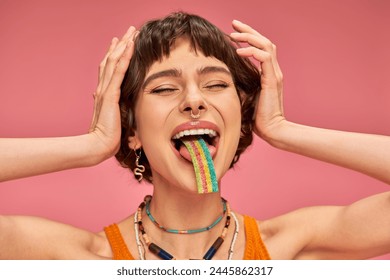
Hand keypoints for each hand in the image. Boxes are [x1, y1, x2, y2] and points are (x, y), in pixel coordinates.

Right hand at [89, 26, 136, 159]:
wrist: (99, 145)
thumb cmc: (108, 136)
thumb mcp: (112, 118)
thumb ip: (110, 107)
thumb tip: (102, 99)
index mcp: (104, 94)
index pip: (109, 69)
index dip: (114, 54)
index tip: (121, 42)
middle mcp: (103, 88)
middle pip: (111, 60)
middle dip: (121, 44)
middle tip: (129, 30)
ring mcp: (106, 90)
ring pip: (114, 62)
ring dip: (123, 45)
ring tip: (131, 32)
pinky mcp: (110, 95)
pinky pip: (118, 72)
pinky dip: (124, 58)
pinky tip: (130, 46)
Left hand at [231, 20, 284, 141]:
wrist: (272, 130)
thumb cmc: (257, 117)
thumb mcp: (246, 95)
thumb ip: (241, 83)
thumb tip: (226, 76)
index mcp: (268, 73)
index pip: (261, 48)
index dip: (248, 38)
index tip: (233, 32)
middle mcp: (273, 71)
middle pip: (264, 41)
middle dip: (248, 31)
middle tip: (233, 24)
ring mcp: (274, 74)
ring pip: (266, 45)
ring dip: (249, 37)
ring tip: (233, 35)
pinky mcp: (272, 80)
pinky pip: (264, 58)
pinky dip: (251, 51)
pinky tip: (239, 50)